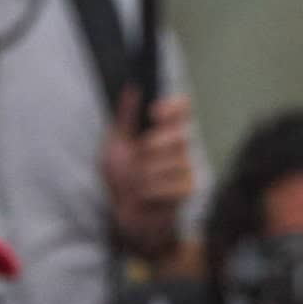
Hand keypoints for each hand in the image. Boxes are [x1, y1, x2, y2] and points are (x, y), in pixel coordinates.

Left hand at [102, 88, 194, 256]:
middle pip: (178, 135)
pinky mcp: (187, 189)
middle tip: (137, 161)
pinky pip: (171, 184)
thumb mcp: (115, 145)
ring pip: (171, 163)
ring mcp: (186, 166)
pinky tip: (145, 196)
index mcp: (163, 129)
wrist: (124, 215)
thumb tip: (131, 88)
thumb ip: (125, 118)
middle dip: (150, 149)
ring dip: (145, 175)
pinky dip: (151, 191)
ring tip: (136, 183)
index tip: (154, 113)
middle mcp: (180, 144)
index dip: (174, 106)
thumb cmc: (121, 178)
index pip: (183, 107)